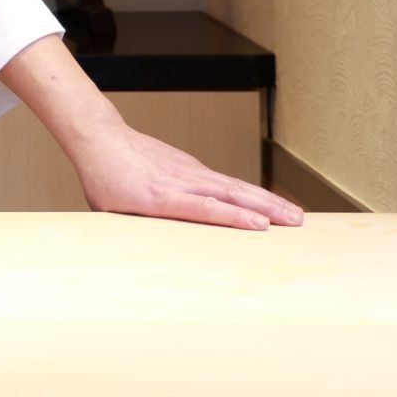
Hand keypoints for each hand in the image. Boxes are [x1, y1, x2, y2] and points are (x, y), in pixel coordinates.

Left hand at [73, 122, 302, 230]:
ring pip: (233, 186)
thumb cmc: (103, 179)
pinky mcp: (192, 166)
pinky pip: (225, 181)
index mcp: (158, 197)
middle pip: (228, 194)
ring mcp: (188, 170)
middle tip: (296, 223)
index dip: (232, 217)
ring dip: (266, 201)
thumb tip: (154, 259)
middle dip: (265, 209)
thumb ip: (138, 231)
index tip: (260, 225)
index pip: (202, 207)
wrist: (100, 137)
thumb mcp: (112, 212)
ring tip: (295, 215)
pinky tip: (267, 204)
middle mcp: (179, 181)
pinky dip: (249, 192)